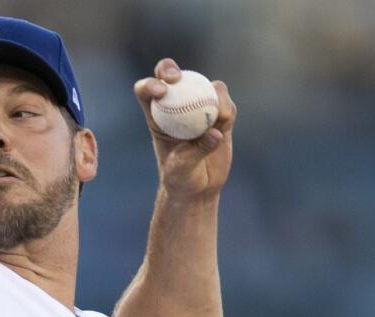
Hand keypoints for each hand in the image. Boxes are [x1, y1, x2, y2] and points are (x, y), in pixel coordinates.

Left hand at [133, 58, 236, 198]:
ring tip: (218, 116)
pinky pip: (226, 105)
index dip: (150, 84)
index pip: (147, 92)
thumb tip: (215, 131)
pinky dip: (227, 109)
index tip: (161, 92)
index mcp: (157, 116)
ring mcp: (199, 108)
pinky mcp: (220, 116)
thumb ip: (197, 149)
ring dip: (211, 93)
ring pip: (204, 86)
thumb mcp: (182, 168)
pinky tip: (226, 122)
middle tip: (176, 78)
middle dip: (169, 69)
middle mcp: (176, 106)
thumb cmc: (181, 178)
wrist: (198, 188)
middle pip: (171, 77)